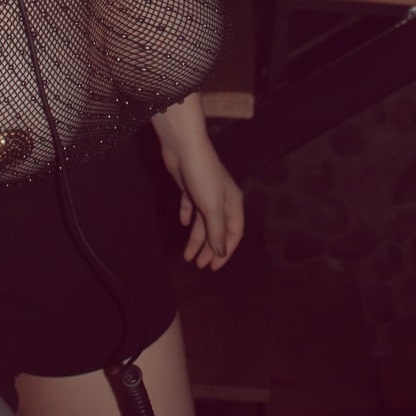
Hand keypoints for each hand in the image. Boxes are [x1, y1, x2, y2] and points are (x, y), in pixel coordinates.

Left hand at [152, 99, 243, 269]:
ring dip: (196, 238)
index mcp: (233, 203)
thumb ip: (216, 231)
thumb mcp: (211, 207)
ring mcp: (205, 193)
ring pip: (203, 222)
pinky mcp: (190, 186)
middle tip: (199, 265)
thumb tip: (221, 252)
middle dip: (208, 248)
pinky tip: (182, 224)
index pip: (234, 233)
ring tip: (187, 255)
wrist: (185, 147)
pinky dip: (187, 216)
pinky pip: (191, 207)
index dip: (225, 251)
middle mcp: (222, 199)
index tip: (213, 267)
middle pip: (217, 230)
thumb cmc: (202, 176)